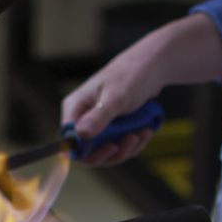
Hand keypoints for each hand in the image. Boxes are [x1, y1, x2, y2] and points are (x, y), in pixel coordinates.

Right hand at [61, 47, 161, 166]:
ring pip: (107, 152)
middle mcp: (83, 119)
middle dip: (113, 152)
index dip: (87, 152)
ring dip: (126, 148)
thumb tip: (81, 135)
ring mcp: (98, 125)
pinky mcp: (112, 128)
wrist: (151, 68)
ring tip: (141, 133)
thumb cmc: (130, 76)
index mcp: (75, 109)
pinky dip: (133, 144)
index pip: (70, 142)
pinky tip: (145, 131)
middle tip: (130, 140)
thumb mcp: (115, 98)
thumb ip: (98, 118)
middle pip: (89, 152)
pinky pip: (119, 146)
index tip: (110, 148)